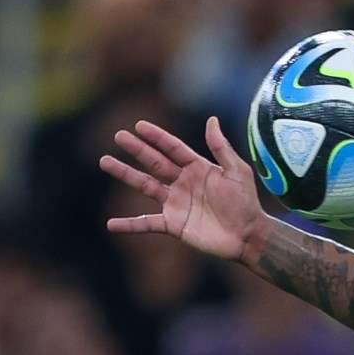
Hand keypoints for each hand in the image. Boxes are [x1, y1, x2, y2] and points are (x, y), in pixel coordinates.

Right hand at [98, 117, 268, 262]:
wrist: (248, 235)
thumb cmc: (246, 202)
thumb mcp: (237, 171)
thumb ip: (221, 148)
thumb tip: (211, 119)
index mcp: (197, 167)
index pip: (172, 148)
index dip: (157, 137)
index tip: (139, 125)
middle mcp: (182, 183)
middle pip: (154, 162)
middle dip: (136, 149)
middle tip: (117, 136)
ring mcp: (175, 203)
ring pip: (145, 185)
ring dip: (125, 174)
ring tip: (105, 161)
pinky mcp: (173, 225)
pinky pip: (146, 223)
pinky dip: (129, 225)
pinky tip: (111, 224)